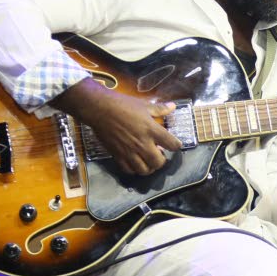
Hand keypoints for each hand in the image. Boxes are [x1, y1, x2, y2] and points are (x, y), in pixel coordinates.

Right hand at [56, 80, 182, 175]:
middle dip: (162, 160)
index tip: (174, 144)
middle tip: (159, 153)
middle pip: (159, 162)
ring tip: (148, 160)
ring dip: (149, 167)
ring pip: (144, 170)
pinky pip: (129, 170)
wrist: (100, 109)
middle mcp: (142, 144)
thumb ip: (160, 109)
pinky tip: (135, 162)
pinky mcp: (117, 155)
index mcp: (152, 130)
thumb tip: (173, 106)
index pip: (172, 144)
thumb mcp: (144, 105)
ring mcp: (129, 152)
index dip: (176, 146)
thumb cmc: (123, 105)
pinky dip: (134, 169)